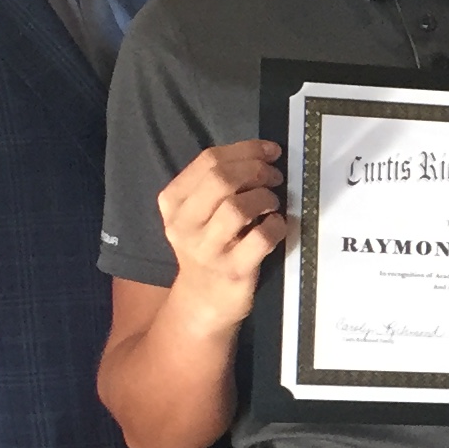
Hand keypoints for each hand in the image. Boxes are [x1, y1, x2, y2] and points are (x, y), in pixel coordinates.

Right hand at [157, 140, 287, 328]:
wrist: (204, 297)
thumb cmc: (208, 245)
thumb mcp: (197, 211)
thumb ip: (216, 183)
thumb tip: (262, 155)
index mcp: (173, 201)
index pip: (208, 160)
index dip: (246, 150)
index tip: (270, 152)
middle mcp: (184, 225)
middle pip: (220, 179)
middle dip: (255, 171)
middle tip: (274, 177)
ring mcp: (207, 250)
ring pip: (238, 208)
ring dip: (265, 198)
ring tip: (272, 204)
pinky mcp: (233, 270)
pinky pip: (260, 238)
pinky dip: (276, 226)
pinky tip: (276, 226)